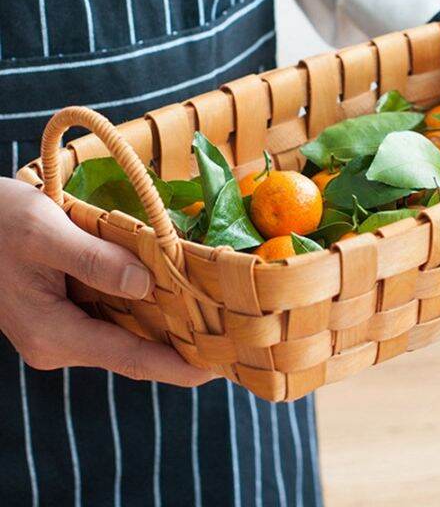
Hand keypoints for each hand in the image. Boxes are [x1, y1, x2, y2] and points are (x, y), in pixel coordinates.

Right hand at [0, 177, 215, 386]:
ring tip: (216, 316)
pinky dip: (146, 307)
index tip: (218, 368)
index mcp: (53, 334)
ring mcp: (63, 329)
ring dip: (167, 325)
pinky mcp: (66, 312)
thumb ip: (94, 261)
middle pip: (133, 350)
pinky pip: (114, 316)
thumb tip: (145, 284)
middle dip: (181, 346)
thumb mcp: (44, 233)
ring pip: (126, 333)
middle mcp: (60, 341)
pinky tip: (175, 292)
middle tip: (231, 337)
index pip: (129, 358)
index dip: (176, 365)